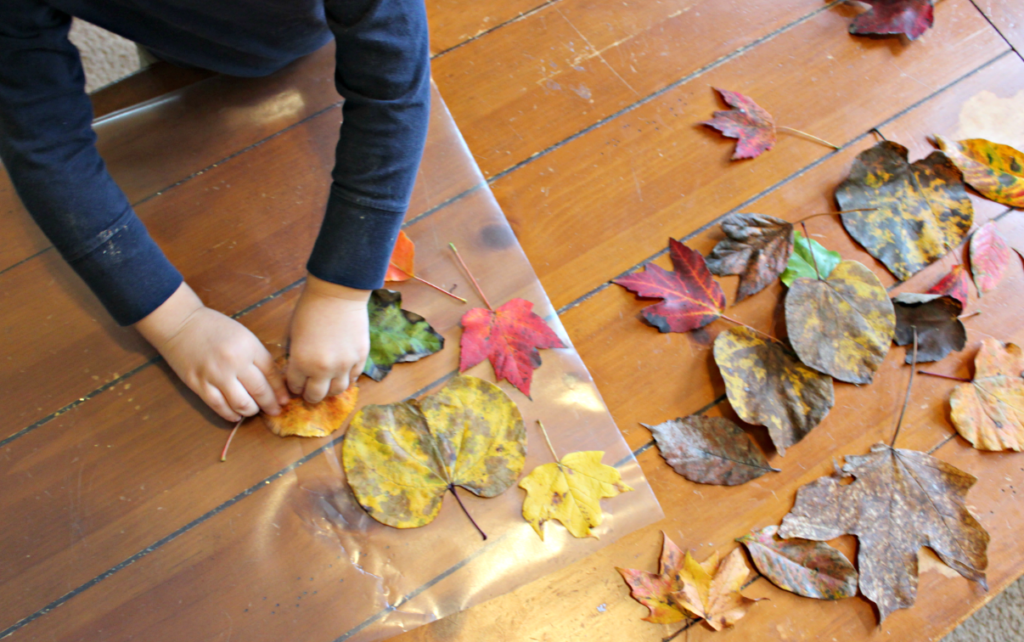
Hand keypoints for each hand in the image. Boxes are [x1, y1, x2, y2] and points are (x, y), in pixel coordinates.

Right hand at [136, 282, 289, 421]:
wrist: (180, 323)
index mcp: (248, 347)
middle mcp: (234, 362)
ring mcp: (214, 375)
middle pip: (259, 391)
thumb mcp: (243, 335)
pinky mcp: (198, 384)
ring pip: (241, 403)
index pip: (271, 374)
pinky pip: (219, 406)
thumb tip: (272, 382)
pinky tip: (236, 414)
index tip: (285, 400)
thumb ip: (257, 356)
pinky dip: (230, 414)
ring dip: (251, 411)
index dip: (280, 390)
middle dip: (270, 404)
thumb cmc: (215, 327)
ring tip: (254, 410)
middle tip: (275, 410)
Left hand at [286, 275, 369, 403]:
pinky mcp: (360, 358)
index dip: (294, 386)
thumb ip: (296, 356)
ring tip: (327, 382)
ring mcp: (345, 365)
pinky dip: (346, 378)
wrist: (338, 294)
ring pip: (338, 391)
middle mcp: (323, 369)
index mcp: (301, 362)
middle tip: (310, 388)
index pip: (295, 387)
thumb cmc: (310, 309)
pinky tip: (342, 371)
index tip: (296, 382)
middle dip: (310, 394)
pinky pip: (353, 378)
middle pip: (316, 396)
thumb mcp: (293, 334)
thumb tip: (297, 371)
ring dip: (330, 390)